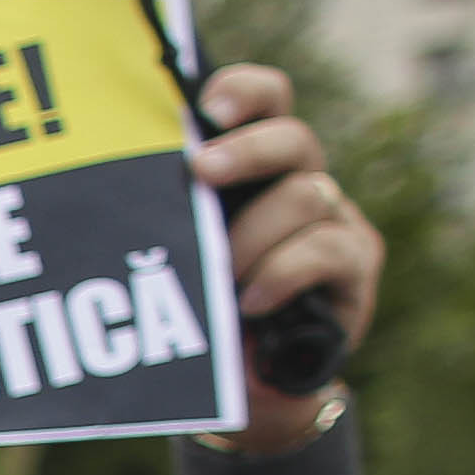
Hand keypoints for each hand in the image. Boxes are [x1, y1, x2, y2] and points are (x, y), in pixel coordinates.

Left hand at [194, 68, 382, 449]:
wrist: (250, 382)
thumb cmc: (206, 305)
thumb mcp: (182, 253)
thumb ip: (171, 213)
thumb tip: (118, 183)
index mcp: (258, 163)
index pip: (267, 101)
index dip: (244, 92)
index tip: (207, 107)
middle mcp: (302, 179)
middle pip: (293, 138)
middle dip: (246, 151)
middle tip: (201, 172)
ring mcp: (336, 219)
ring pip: (307, 196)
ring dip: (254, 235)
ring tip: (220, 277)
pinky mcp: (357, 263)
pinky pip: (326, 250)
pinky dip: (283, 273)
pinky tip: (251, 301)